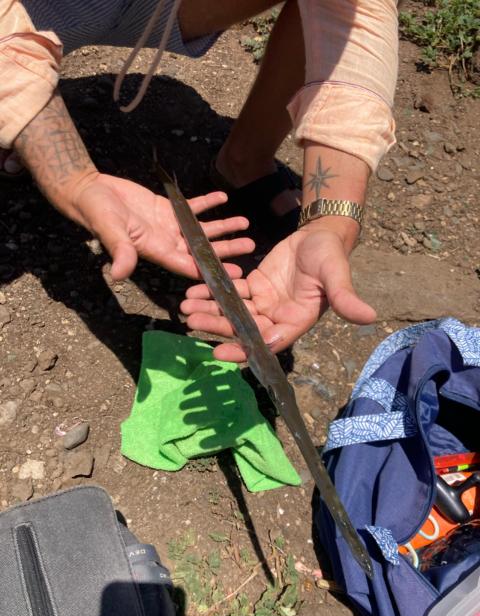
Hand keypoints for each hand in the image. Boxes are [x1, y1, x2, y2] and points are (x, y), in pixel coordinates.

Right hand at [71, 172, 254, 279]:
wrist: (90, 192)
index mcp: (157, 251)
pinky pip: (192, 207)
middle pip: (202, 249)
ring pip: (202, 230)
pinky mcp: (167, 208)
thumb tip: (119, 274)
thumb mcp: (110, 231)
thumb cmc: (98, 213)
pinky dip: (208, 203)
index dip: (212, 271)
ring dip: (223, 227)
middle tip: (250, 247)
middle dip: (226, 249)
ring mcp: (168, 225)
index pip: (190, 266)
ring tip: (246, 223)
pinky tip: (224, 198)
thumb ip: (120, 251)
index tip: (234, 275)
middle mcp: (167, 242)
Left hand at [180, 218, 375, 361]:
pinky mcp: (254, 288)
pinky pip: (232, 294)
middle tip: (192, 322)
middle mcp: (277, 318)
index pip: (271, 341)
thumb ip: (345, 297)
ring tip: (186, 307)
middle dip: (219, 327)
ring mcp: (264, 304)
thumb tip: (370, 317)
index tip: (223, 352)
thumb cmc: (330, 255)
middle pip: (245, 329)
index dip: (248, 348)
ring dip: (210, 311)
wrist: (319, 235)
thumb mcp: (336, 274)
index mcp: (297, 321)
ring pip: (234, 312)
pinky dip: (213, 293)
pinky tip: (193, 290)